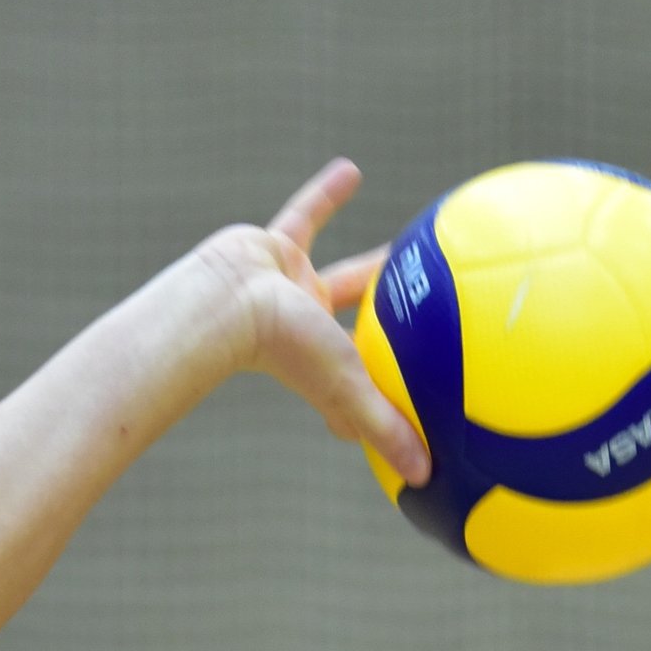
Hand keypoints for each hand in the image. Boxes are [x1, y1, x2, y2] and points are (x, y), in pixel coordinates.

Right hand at [201, 161, 428, 486]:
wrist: (224, 304)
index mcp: (328, 370)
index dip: (382, 414)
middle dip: (389, 338)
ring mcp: (292, 291)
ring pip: (341, 276)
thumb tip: (425, 479)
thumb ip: (385, 430)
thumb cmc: (282, 350)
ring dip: (371, 267)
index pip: (361, 400)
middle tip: (426, 327)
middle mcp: (312, 334)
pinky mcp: (276, 249)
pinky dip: (326, 195)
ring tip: (404, 248)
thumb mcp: (348, 388)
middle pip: (361, 336)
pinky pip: (306, 214)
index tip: (414, 421)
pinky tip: (351, 171)